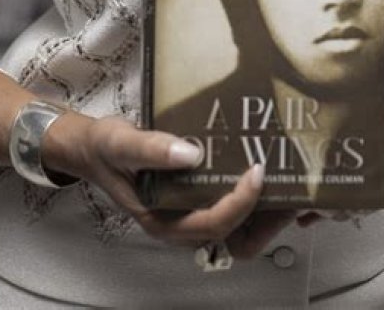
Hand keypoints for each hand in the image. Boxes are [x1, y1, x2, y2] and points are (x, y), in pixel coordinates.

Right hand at [42, 112, 294, 256]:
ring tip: (287, 180)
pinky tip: (263, 171)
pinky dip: (253, 199)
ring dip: (265, 212)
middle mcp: (182, 225)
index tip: (258, 170)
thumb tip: (192, 153)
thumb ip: (152, 148)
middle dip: (267, 221)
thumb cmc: (106, 149)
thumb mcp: (121, 143)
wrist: (93, 150)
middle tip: (290, 187)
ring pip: (239, 231)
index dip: (241, 201)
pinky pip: (232, 210)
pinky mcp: (197, 200)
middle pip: (235, 239)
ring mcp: (191, 215)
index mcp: (164, 221)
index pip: (213, 223)